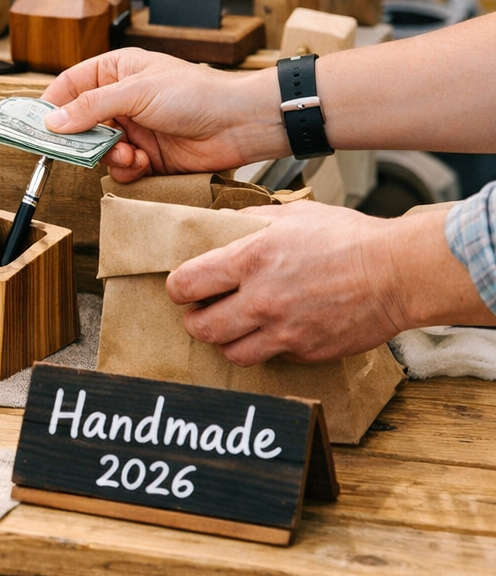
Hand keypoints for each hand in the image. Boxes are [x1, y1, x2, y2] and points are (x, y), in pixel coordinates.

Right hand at [40, 49, 288, 182]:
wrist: (239, 124)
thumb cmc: (196, 93)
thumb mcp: (136, 92)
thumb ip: (91, 107)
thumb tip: (53, 121)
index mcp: (116, 71)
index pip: (70, 85)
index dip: (52, 105)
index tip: (38, 126)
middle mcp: (121, 100)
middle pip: (79, 122)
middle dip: (81, 138)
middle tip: (78, 149)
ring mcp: (134, 129)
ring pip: (98, 149)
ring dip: (108, 156)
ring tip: (127, 154)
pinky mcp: (147, 156)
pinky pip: (120, 169)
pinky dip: (126, 170)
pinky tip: (142, 163)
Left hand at [168, 201, 494, 364]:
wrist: (398, 274)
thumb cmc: (349, 239)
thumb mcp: (293, 216)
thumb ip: (250, 221)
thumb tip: (222, 223)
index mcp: (251, 259)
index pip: (186, 284)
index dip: (177, 288)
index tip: (183, 288)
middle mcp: (262, 299)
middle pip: (200, 328)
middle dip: (195, 320)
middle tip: (202, 312)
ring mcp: (284, 330)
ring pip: (231, 353)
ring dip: (227, 341)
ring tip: (234, 327)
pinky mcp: (307, 352)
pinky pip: (272, 358)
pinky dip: (268, 348)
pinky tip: (277, 331)